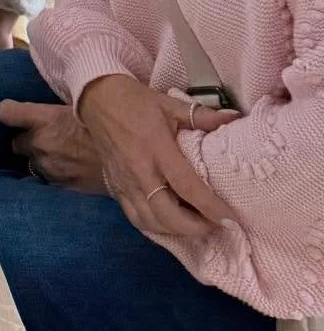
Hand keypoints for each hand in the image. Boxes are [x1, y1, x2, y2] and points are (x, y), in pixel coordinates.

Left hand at [0, 100, 107, 193]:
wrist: (129, 160)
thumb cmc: (106, 127)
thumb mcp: (82, 108)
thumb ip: (59, 111)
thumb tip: (53, 104)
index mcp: (43, 119)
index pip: (6, 113)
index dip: (9, 112)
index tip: (14, 114)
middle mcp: (40, 143)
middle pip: (16, 143)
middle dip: (27, 140)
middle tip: (43, 137)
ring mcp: (48, 167)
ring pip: (32, 163)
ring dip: (41, 159)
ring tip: (60, 155)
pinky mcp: (60, 185)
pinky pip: (48, 179)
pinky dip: (54, 174)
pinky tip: (69, 169)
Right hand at [76, 74, 240, 238]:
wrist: (97, 99)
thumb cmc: (136, 101)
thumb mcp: (170, 104)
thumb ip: (202, 116)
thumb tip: (233, 118)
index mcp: (157, 148)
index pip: (186, 185)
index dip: (210, 207)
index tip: (231, 220)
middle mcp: (140, 170)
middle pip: (167, 214)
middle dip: (195, 227)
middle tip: (215, 224)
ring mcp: (125, 182)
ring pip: (150, 221)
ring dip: (176, 230)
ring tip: (196, 224)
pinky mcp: (116, 187)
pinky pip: (135, 217)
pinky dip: (155, 227)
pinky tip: (170, 223)